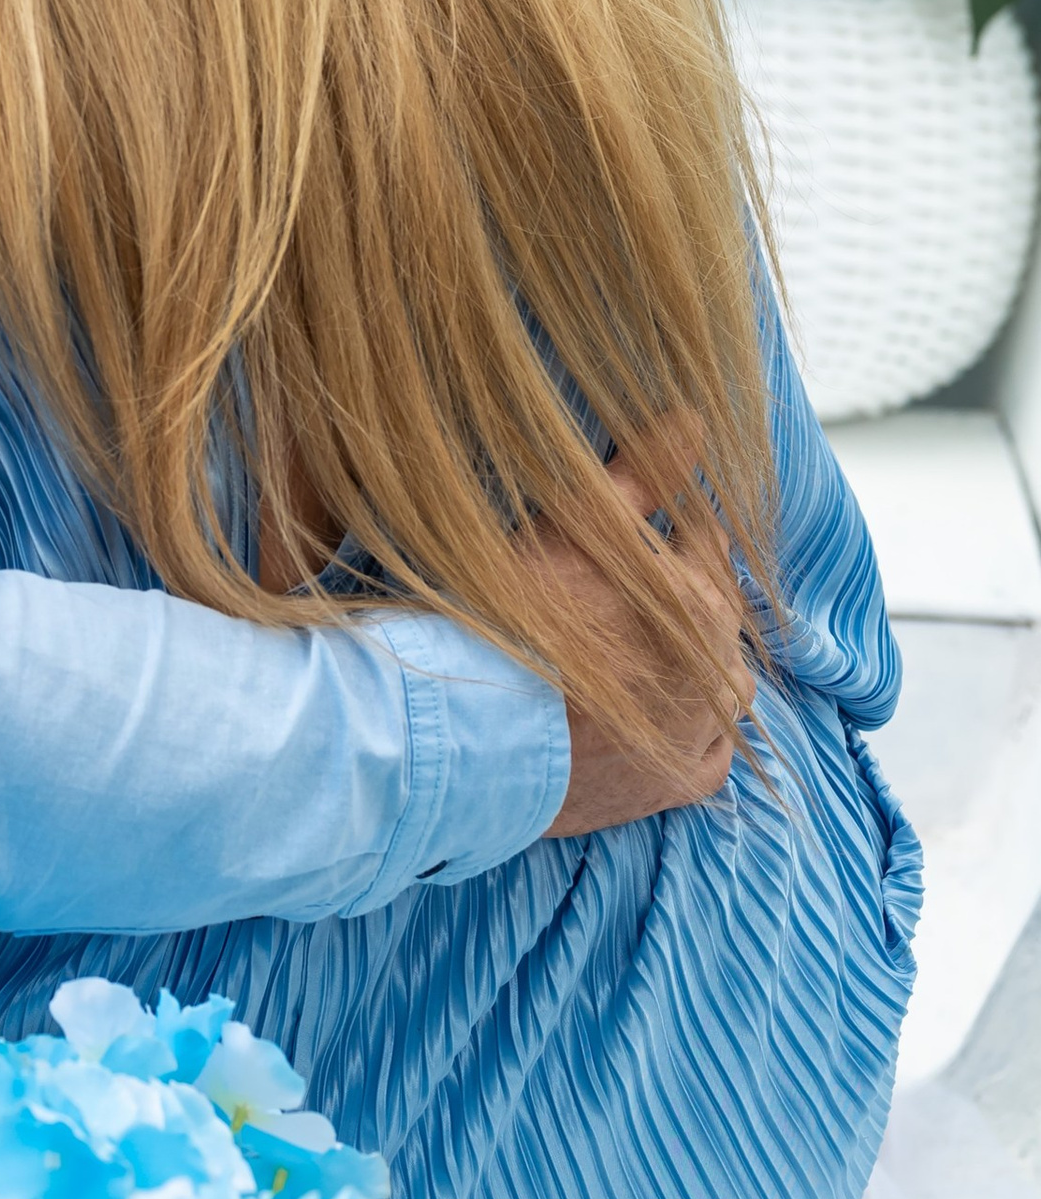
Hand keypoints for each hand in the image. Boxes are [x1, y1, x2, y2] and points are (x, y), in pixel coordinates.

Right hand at [541, 416, 756, 838]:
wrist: (474, 727)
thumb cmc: (518, 619)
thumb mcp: (577, 523)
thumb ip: (643, 470)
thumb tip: (696, 416)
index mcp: (699, 598)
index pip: (706, 543)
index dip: (670, 529)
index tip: (637, 533)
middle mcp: (717, 666)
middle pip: (718, 614)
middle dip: (683, 595)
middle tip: (624, 592)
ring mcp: (701, 731)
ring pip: (724, 686)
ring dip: (696, 665)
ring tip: (641, 654)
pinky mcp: (676, 783)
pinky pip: (710, 756)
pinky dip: (693, 735)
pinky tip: (658, 719)